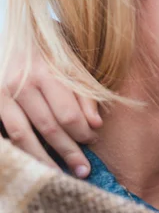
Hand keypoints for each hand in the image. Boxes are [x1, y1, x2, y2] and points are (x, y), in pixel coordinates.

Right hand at [0, 54, 102, 177]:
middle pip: (48, 127)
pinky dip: (18, 150)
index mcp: (47, 73)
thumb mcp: (72, 67)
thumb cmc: (50, 55)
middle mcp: (22, 84)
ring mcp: (1, 94)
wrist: (18, 37)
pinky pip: (4, 135)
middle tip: (83, 170)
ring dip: (42, 159)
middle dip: (68, 151)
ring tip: (58, 174)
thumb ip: (85, 95)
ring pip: (22, 136)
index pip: (68, 113)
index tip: (92, 142)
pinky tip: (30, 162)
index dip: (82, 132)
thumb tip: (96, 125)